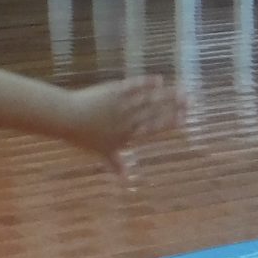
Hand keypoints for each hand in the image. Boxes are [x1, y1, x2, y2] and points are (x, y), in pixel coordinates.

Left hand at [64, 75, 184, 173]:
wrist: (67, 118)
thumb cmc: (82, 136)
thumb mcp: (100, 152)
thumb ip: (115, 163)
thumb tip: (123, 178)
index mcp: (127, 134)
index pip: (153, 128)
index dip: (169, 122)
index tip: (184, 118)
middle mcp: (128, 120)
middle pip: (155, 112)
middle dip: (174, 107)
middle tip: (190, 102)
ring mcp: (122, 105)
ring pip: (148, 99)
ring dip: (166, 94)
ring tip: (182, 90)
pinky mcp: (114, 91)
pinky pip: (134, 87)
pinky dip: (146, 83)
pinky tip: (159, 80)